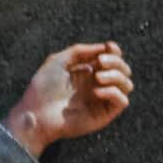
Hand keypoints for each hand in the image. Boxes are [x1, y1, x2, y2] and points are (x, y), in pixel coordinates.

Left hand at [6, 39, 133, 153]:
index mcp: (88, 72)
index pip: (112, 60)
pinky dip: (113, 92)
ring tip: (98, 77)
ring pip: (127, 85)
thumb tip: (104, 48)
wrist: (35, 113)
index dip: (115, 51)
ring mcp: (101, 100)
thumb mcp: (58, 61)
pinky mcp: (103, 115)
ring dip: (116, 76)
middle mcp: (98, 85)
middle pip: (123, 70)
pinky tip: (96, 91)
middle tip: (100, 62)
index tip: (109, 47)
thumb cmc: (42, 88)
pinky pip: (122, 101)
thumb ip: (80, 51)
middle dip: (116, 62)